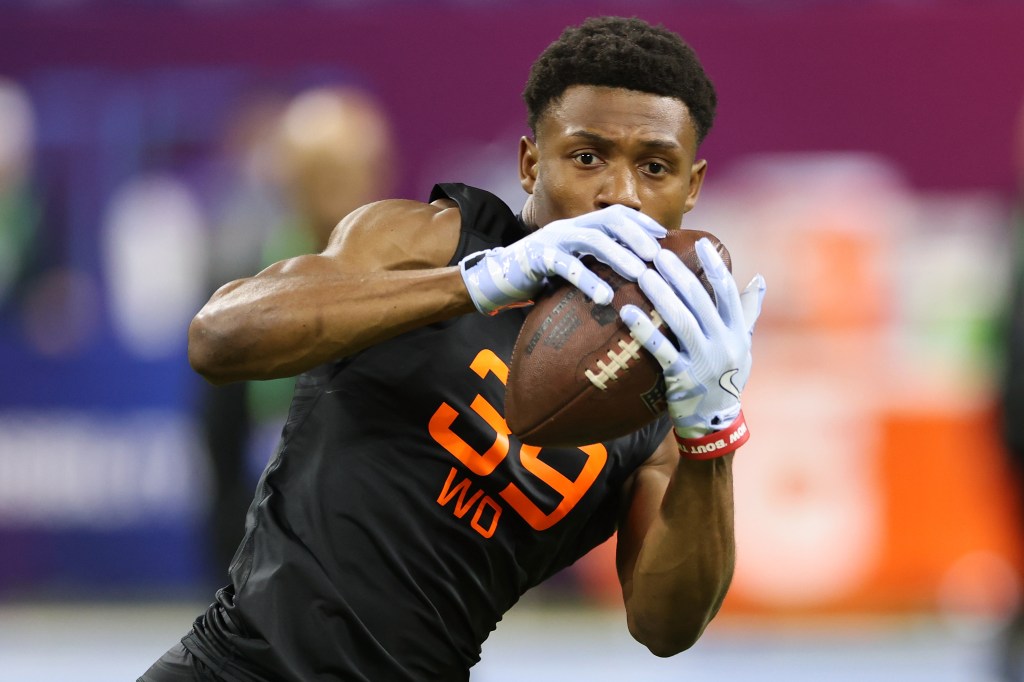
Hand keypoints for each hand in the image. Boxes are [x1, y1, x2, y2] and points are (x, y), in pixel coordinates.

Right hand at [459, 204, 665, 314]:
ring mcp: (552, 240)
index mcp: (579, 227)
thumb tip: (634, 278)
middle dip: (636, 235)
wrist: (497, 281)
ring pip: (591, 240)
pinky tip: (604, 297)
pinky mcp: (537, 259)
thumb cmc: (541, 278)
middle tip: (658, 255)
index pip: (615, 215)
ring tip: (640, 274)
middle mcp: (568, 228)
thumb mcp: (574, 266)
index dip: (641, 223)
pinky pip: (565, 266)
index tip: (665, 238)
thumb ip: (596, 264)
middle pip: (608, 220)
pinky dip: (587, 280)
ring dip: (618, 255)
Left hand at [621, 237, 765, 437]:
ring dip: (660, 295)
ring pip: (681, 321)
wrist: (715, 423)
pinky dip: (644, 330)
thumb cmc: (726, 377)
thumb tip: (759, 278)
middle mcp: (725, 344)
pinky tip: (627, 312)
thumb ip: (747, 311)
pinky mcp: (682, 378)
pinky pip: (660, 349)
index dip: (714, 266)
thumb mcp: (743, 345)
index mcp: (738, 332)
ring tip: (642, 275)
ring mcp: (704, 361)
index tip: (701, 242)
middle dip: (679, 275)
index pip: (728, 291)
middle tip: (658, 253)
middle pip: (700, 301)